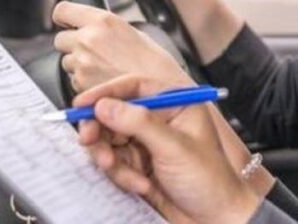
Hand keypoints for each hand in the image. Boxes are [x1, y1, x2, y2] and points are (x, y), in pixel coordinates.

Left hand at [53, 1, 191, 91]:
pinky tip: (105, 82)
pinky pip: (74, 81)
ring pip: (67, 62)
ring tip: (104, 69)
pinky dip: (84, 83)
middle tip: (93, 51)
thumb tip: (97, 30)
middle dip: (73, 44)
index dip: (65, 17)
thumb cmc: (156, 66)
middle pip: (61, 39)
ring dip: (79, 65)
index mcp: (103, 21)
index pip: (63, 10)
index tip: (68, 21)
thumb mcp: (136, 33)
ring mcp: (82, 64)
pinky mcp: (80, 85)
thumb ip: (109, 29)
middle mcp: (88, 40)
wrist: (162, 95)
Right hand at [76, 76, 260, 223]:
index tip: (82, 104)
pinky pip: (115, 163)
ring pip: (110, 140)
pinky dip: (121, 175)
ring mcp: (148, 143)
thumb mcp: (174, 147)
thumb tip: (105, 105)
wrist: (215, 218)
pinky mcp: (139, 165)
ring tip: (125, 174)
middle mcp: (160, 119)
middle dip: (101, 131)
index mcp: (176, 103)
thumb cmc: (210, 180)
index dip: (106, 92)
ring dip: (111, 159)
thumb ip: (138, 123)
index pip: (134, 87)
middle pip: (115, 113)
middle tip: (90, 142)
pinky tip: (141, 186)